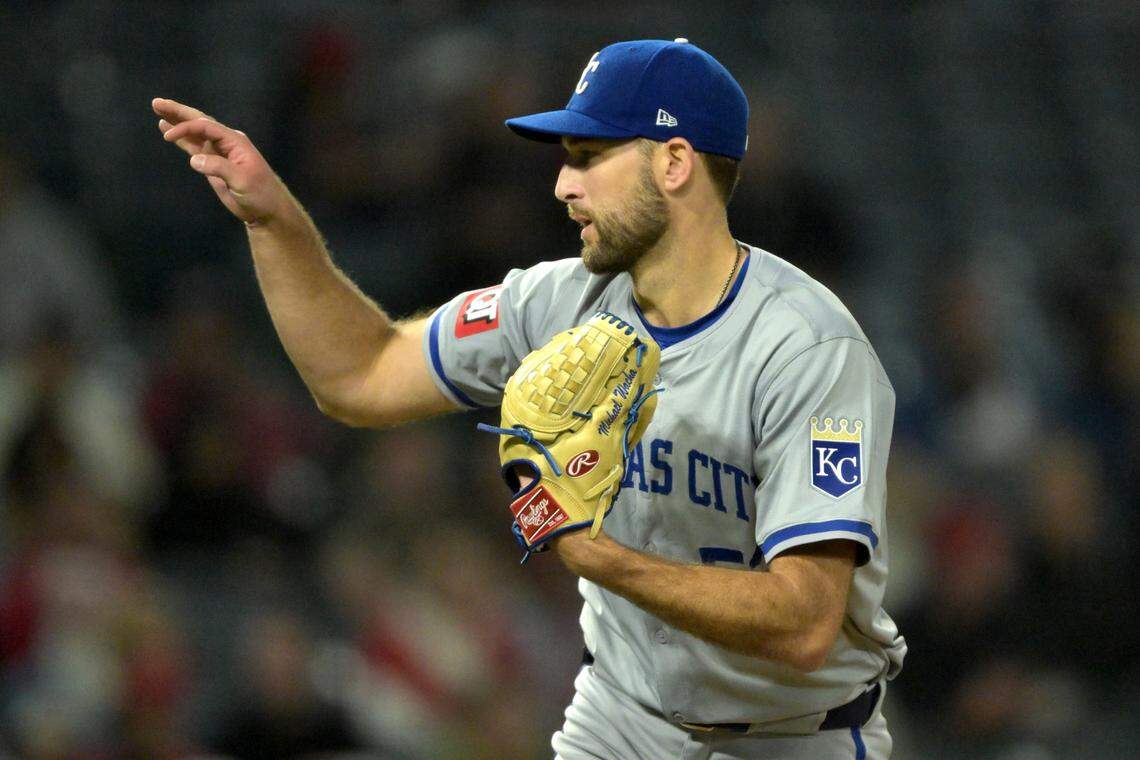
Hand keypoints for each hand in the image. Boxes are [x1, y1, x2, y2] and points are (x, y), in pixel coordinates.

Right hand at [152, 98, 288, 225]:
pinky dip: (181, 139)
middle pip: (199, 122)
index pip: (206, 127)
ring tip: (158, 109)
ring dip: (176, 122)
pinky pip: (193, 147)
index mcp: (235, 141)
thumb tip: (194, 160)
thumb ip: (219, 168)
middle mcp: (225, 142)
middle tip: (157, 102)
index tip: (168, 136)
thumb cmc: (260, 194)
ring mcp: (218, 152)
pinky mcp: (212, 163)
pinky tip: (167, 130)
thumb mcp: (242, 181)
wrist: (266, 210)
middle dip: (178, 112)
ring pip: (194, 133)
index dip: (186, 128)